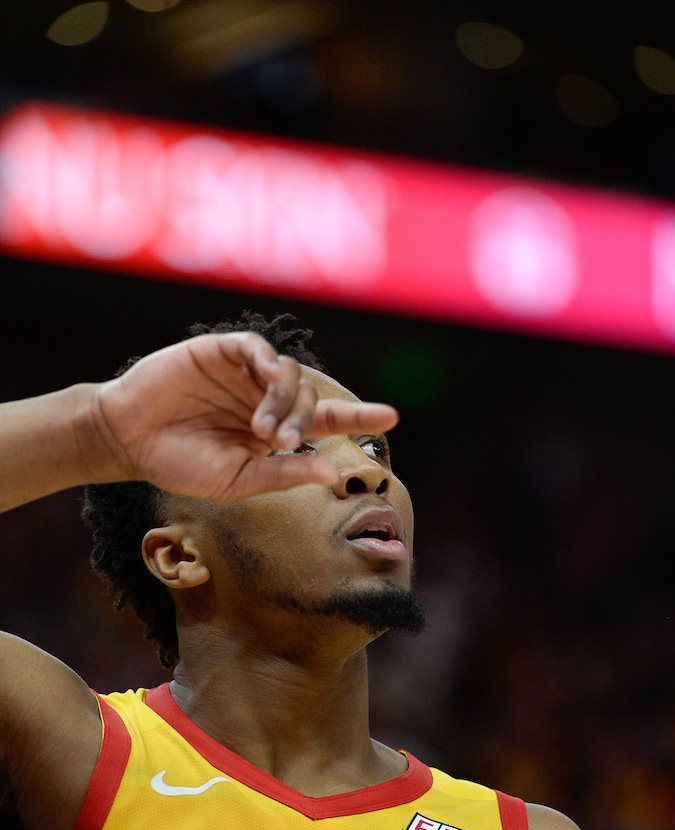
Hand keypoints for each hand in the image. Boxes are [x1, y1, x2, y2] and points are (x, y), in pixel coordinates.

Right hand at [87, 330, 398, 501]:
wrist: (127, 440)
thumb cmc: (179, 465)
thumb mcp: (235, 481)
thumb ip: (281, 475)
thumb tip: (331, 475)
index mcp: (274, 432)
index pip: (326, 420)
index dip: (358, 416)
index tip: (391, 416)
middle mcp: (265, 399)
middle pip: (309, 399)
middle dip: (303, 420)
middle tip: (279, 442)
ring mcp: (245, 374)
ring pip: (290, 374)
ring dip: (284, 400)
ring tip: (260, 428)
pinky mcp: (221, 352)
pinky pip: (258, 347)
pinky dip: (269, 360)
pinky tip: (268, 377)